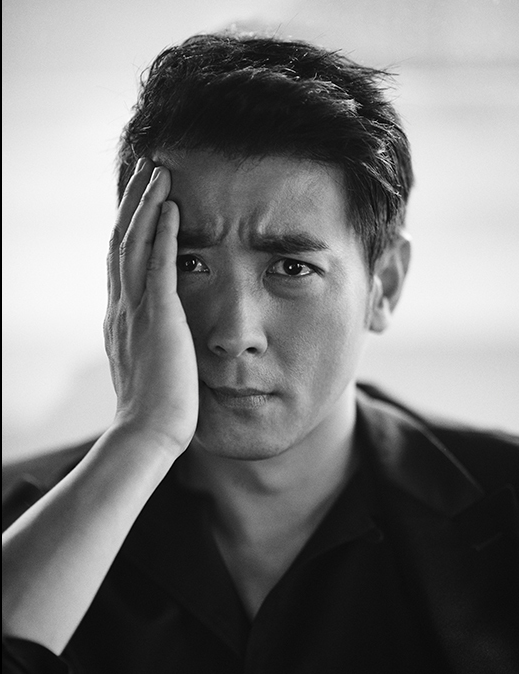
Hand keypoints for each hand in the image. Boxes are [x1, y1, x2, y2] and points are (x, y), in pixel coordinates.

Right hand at [104, 159, 198, 454]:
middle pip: (122, 241)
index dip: (129, 226)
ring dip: (146, 205)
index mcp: (120, 317)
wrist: (149, 432)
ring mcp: (136, 310)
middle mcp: (121, 307)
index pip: (121, 260)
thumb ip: (147, 340)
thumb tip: (156, 332)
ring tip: (159, 173)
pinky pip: (159, 265)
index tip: (141, 201)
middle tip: (147, 169)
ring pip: (134, 244)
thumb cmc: (155, 406)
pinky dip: (163, 234)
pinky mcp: (159, 318)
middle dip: (133, 203)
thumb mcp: (146, 364)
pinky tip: (171, 208)